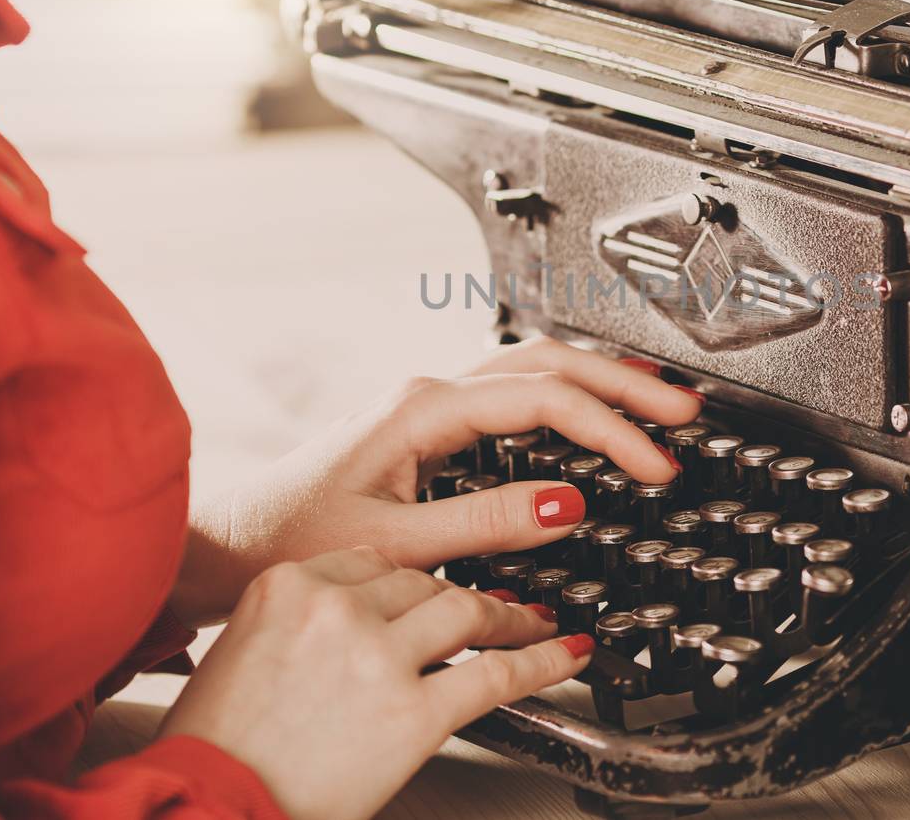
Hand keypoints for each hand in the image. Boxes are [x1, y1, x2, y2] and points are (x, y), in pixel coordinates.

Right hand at [159, 546, 591, 819]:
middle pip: (421, 582)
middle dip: (460, 596)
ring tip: (533, 620)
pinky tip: (564, 653)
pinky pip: (496, 675)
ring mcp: (378, 657)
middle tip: (494, 605)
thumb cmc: (216, 750)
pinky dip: (542, 660)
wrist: (206, 807)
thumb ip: (301, 620)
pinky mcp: (413, 712)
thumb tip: (360, 620)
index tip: (435, 584)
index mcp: (286, 584)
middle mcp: (334, 608)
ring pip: (466, 612)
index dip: (412, 578)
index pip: (371, 561)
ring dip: (509, 616)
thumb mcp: (242, 653)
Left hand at [174, 337, 700, 624]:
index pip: (542, 401)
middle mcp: (426, 396)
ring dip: (596, 383)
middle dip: (622, 384)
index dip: (609, 430)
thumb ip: (483, 524)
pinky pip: (511, 394)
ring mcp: (427, 407)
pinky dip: (562, 398)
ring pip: (531, 369)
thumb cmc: (290, 542)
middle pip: (547, 364)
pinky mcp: (426, 428)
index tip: (654, 465)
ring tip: (655, 401)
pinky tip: (586, 416)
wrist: (225, 545)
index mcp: (422, 411)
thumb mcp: (393, 544)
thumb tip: (566, 505)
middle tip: (684, 411)